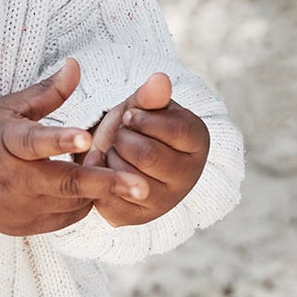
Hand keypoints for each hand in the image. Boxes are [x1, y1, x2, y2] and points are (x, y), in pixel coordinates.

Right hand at [0, 59, 139, 235]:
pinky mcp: (25, 227)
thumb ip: (45, 93)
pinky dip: (81, 204)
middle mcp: (15, 181)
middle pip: (67, 184)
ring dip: (98, 192)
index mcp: (7, 145)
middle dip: (107, 184)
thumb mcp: (3, 109)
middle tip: (143, 187)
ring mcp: (21, 208)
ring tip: (129, 183)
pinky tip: (92, 190)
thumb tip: (76, 66)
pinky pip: (64, 218)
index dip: (61, 138)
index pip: (36, 141)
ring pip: (72, 204)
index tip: (88, 134)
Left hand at [76, 72, 209, 225]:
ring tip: (116, 151)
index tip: (130, 115)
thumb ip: (151, 96)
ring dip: (111, 157)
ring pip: (128, 176)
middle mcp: (188, 177)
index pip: (176, 130)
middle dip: (124, 138)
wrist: (118, 155)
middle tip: (121, 134)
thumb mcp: (143, 106)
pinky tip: (105, 169)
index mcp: (197, 143)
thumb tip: (160, 78)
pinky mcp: (137, 217)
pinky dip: (99, 178)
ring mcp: (164, 201)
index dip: (145, 119)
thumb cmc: (136, 126)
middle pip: (149, 155)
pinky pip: (110, 197)